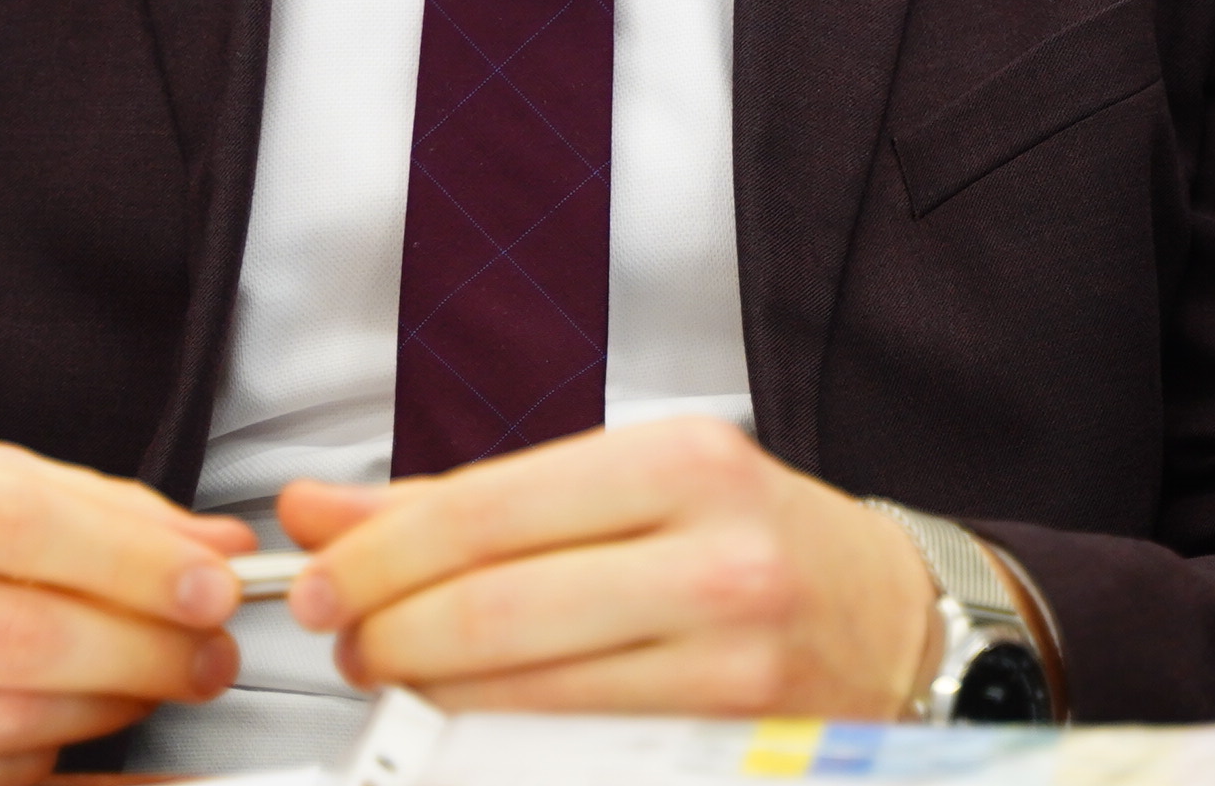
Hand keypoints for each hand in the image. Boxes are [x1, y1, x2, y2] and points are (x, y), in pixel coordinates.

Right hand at [0, 411, 254, 779]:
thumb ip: (73, 503)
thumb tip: (212, 546)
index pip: (13, 522)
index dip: (132, 560)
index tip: (214, 581)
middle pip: (13, 634)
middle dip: (140, 646)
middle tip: (210, 648)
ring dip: (106, 707)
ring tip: (156, 678)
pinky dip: (38, 755)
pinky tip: (70, 722)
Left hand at [281, 416, 935, 717]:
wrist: (897, 624)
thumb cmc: (750, 543)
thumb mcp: (628, 485)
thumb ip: (466, 499)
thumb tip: (318, 512)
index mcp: (681, 460)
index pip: (482, 509)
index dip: (375, 556)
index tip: (318, 578)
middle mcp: (715, 554)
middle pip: (490, 608)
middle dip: (384, 633)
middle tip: (344, 640)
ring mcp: (731, 658)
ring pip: (522, 695)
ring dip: (427, 698)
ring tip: (398, 679)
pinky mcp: (735, 741)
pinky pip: (574, 753)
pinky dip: (496, 745)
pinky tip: (471, 725)